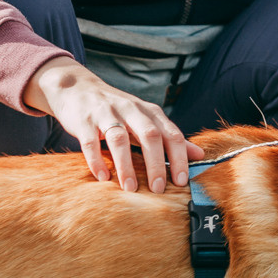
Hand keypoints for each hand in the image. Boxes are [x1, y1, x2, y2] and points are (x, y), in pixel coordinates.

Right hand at [21, 59, 202, 193]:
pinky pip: (90, 141)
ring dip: (126, 165)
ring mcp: (106, 113)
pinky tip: (102, 177)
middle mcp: (131, 110)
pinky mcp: (84, 120)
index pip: (171, 134)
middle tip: (158, 188)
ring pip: (119, 138)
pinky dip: (96, 160)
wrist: (77, 88)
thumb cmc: (117, 110)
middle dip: (156, 163)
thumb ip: (170, 137)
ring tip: (130, 188)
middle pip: (149, 135)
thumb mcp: (146, 119)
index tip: (182, 181)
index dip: (179, 157)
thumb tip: (199, 155)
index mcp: (149, 112)